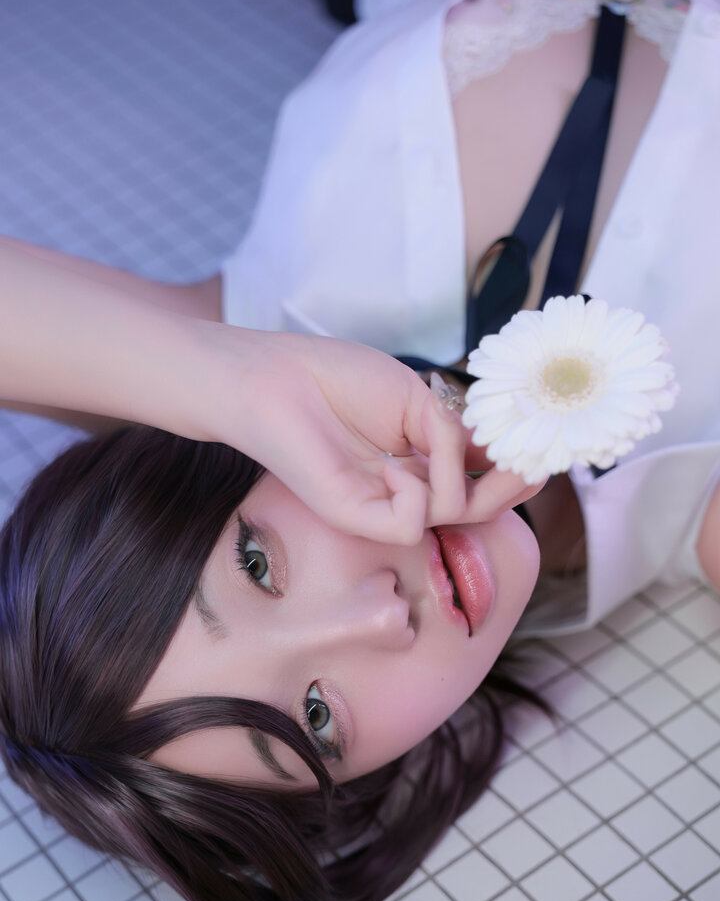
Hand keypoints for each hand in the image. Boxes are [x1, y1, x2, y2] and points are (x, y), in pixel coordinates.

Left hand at [198, 325, 540, 544]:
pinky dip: (417, 490)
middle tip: (527, 464)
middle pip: (479, 504)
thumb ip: (457, 436)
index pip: (485, 474)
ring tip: (427, 438)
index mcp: (427, 456)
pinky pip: (415, 521)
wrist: (277, 379)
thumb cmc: (340, 379)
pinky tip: (390, 467)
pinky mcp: (358, 517)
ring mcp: (385, 505)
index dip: (519, 464)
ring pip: (453, 514)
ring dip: (454, 475)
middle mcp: (412, 485)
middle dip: (511, 484)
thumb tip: (494, 463)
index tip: (545, 446)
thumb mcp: (419, 400)